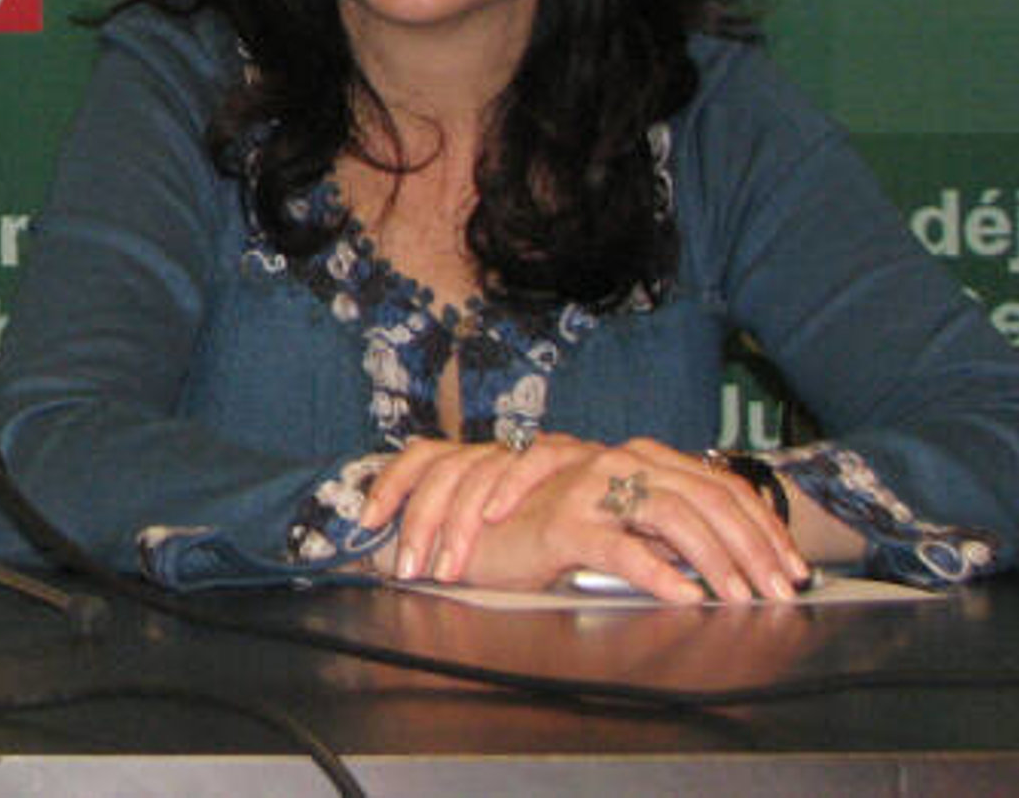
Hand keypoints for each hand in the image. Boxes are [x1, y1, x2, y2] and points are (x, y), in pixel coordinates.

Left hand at [360, 432, 602, 582]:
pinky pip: (534, 458)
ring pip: (480, 468)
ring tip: (446, 568)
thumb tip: (402, 560)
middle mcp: (505, 450)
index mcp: (482, 463)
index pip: (424, 456)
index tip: (366, 520)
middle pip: (444, 467)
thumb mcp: (508, 541)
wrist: (652, 503)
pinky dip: (510, 484)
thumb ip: (470, 541)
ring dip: (457, 523)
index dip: (392, 482)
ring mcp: (536, 450)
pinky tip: (496, 516)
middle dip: (420, 520)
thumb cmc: (572, 535)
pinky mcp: (576, 457)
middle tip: (410, 569)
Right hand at [459, 436, 810, 603]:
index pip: (719, 485)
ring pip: (673, 516)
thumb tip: (730, 559)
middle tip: (780, 589)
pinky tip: (683, 595)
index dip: (761, 524)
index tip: (791, 564)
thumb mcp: (622, 523)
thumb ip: (666, 529)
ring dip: (716, 559)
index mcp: (643, 459)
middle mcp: (623, 462)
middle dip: (752, 546)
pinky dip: (658, 572)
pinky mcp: (566, 522)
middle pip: (707, 498)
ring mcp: (594, 487)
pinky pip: (622, 547)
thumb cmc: (553, 530)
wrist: (479, 527)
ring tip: (739, 596)